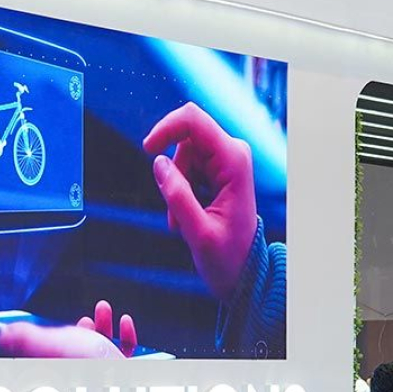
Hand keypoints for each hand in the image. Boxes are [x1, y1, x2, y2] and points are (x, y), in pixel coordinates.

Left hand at [0, 300, 135, 358]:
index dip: (42, 339)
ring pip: (101, 346)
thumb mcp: (50, 345)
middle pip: (76, 349)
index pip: (46, 353)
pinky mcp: (121, 369)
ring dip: (103, 325)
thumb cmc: (86, 365)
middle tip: (84, 319)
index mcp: (62, 364)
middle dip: (81, 329)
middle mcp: (81, 368)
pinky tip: (124, 321)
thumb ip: (27, 338)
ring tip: (103, 308)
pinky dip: (125, 335)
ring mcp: (101, 370)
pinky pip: (124, 352)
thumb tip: (3, 335)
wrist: (120, 382)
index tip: (44, 328)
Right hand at [143, 103, 256, 300]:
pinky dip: (179, 189)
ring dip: (175, 185)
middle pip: (185, 138)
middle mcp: (233, 153)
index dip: (165, 128)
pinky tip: (187, 216)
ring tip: (182, 220)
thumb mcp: (198, 233)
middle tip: (175, 208)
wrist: (244, 270)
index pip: (193, 121)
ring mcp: (226, 160)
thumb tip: (158, 162)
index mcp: (234, 162)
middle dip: (172, 171)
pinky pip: (186, 166)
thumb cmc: (228, 256)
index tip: (147, 150)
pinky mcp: (218, 170)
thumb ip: (177, 196)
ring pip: (181, 154)